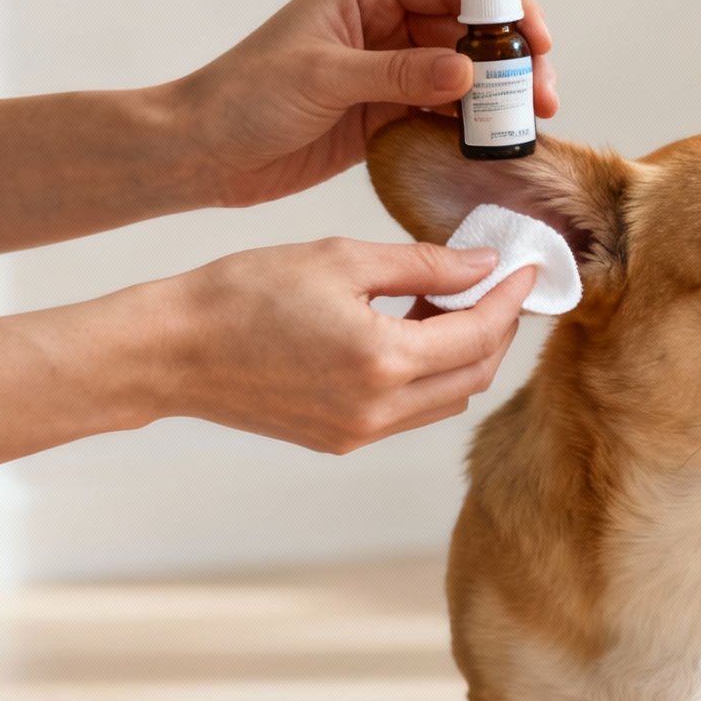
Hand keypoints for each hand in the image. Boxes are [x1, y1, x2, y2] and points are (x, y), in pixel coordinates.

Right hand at [145, 238, 532, 452]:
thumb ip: (424, 263)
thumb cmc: (244, 293)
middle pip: (475, 375)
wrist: (173, 351)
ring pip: (447, 399)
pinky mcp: (340, 441)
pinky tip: (411, 330)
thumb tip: (484, 265)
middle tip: (497, 283)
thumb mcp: (340, 258)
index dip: (510, 299)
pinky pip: (410, 411)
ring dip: (464, 354)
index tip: (527, 268)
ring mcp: (360, 434)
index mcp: (383, 361)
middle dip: (497, 328)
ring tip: (450, 300)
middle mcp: (379, 410)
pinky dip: (427, 374)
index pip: (480, 334)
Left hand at [171, 0, 557, 207]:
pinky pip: (443, 115)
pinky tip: (493, 148)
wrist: (205, 152)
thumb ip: (398, 74)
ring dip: (497, 101)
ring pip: (463, 77)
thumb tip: (466, 74)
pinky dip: (470, 130)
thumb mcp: (325, 78)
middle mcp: (385, 24)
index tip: (537, 44)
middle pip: (469, 33)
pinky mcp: (387, 114)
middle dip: (511, 63)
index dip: (504, 11)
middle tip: (541, 102)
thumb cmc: (244, 98)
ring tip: (527, 131)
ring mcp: (389, 70)